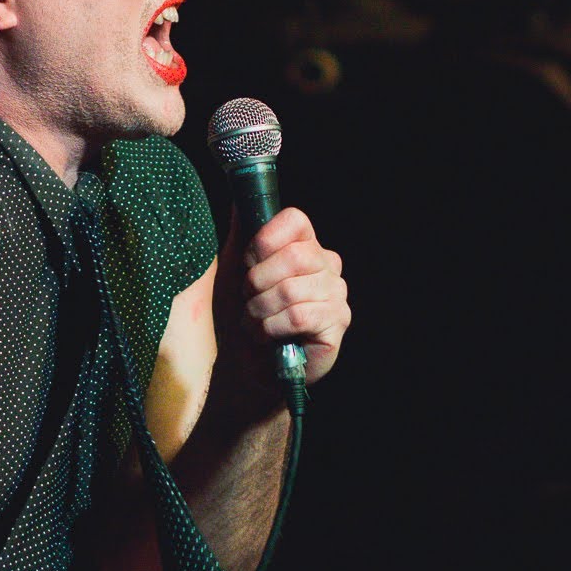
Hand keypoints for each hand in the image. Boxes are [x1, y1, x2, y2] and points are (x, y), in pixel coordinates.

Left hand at [219, 207, 348, 395]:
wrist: (248, 367)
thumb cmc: (242, 318)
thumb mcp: (233, 274)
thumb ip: (239, 238)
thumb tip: (239, 202)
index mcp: (305, 246)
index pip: (295, 220)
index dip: (265, 241)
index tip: (248, 264)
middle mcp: (328, 265)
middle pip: (293, 255)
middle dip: (257, 282)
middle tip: (250, 301)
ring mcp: (336, 294)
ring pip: (291, 290)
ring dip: (260, 311)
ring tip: (255, 323)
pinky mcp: (337, 323)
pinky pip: (298, 317)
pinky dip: (271, 329)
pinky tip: (267, 337)